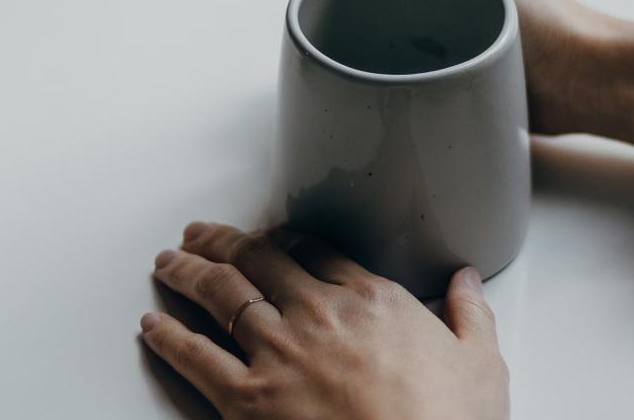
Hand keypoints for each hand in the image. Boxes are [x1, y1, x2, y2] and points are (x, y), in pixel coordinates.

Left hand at [142, 222, 506, 419]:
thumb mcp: (481, 365)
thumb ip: (470, 315)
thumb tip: (467, 282)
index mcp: (372, 300)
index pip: (316, 251)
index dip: (284, 239)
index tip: (270, 235)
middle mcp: (317, 315)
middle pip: (258, 261)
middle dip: (224, 242)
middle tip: (201, 233)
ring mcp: (278, 354)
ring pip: (220, 296)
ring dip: (187, 274)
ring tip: (168, 262)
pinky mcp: (246, 400)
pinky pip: (195, 358)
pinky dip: (169, 337)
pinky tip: (152, 325)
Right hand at [331, 0, 633, 158]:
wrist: (577, 78)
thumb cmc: (534, 12)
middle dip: (364, 5)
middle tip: (361, 34)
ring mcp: (451, 12)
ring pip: (389, 20)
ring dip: (379, 39)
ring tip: (381, 58)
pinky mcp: (455, 53)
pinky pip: (409, 54)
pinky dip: (397, 64)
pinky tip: (395, 78)